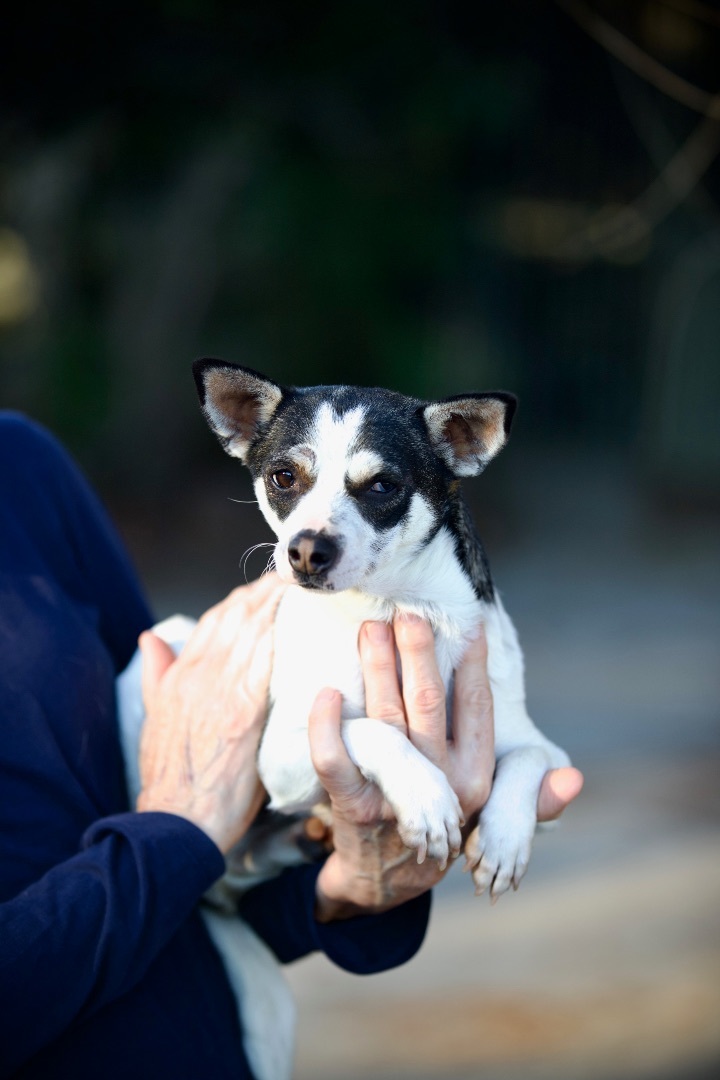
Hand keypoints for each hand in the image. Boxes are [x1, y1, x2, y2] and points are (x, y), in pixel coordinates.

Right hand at [136, 575, 284, 853]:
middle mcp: (198, 675)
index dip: (240, 601)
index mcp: (179, 676)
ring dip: (274, 604)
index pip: (214, 622)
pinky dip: (278, 636)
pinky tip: (298, 621)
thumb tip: (152, 638)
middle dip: (262, 593)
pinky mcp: (242, 712)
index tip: (262, 589)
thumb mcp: (153, 717)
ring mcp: (220, 691)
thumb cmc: (170, 778)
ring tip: (298, 587)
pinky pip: (263, 662)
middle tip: (289, 578)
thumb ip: (157, 674)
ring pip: (249, 631)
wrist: (174, 821)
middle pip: (234, 618)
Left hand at [309, 616, 582, 919]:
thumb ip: (531, 794)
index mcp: (476, 778)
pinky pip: (336, 762)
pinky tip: (325, 693)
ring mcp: (398, 796)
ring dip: (378, 669)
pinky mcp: (354, 808)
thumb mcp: (488, 816)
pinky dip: (327, 727)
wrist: (384, 883)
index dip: (473, 662)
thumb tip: (575, 778)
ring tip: (372, 629)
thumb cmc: (438, 829)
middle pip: (428, 704)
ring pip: (387, 719)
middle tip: (408, 612)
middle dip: (419, 653)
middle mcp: (441, 783)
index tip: (468, 621)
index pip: (476, 708)